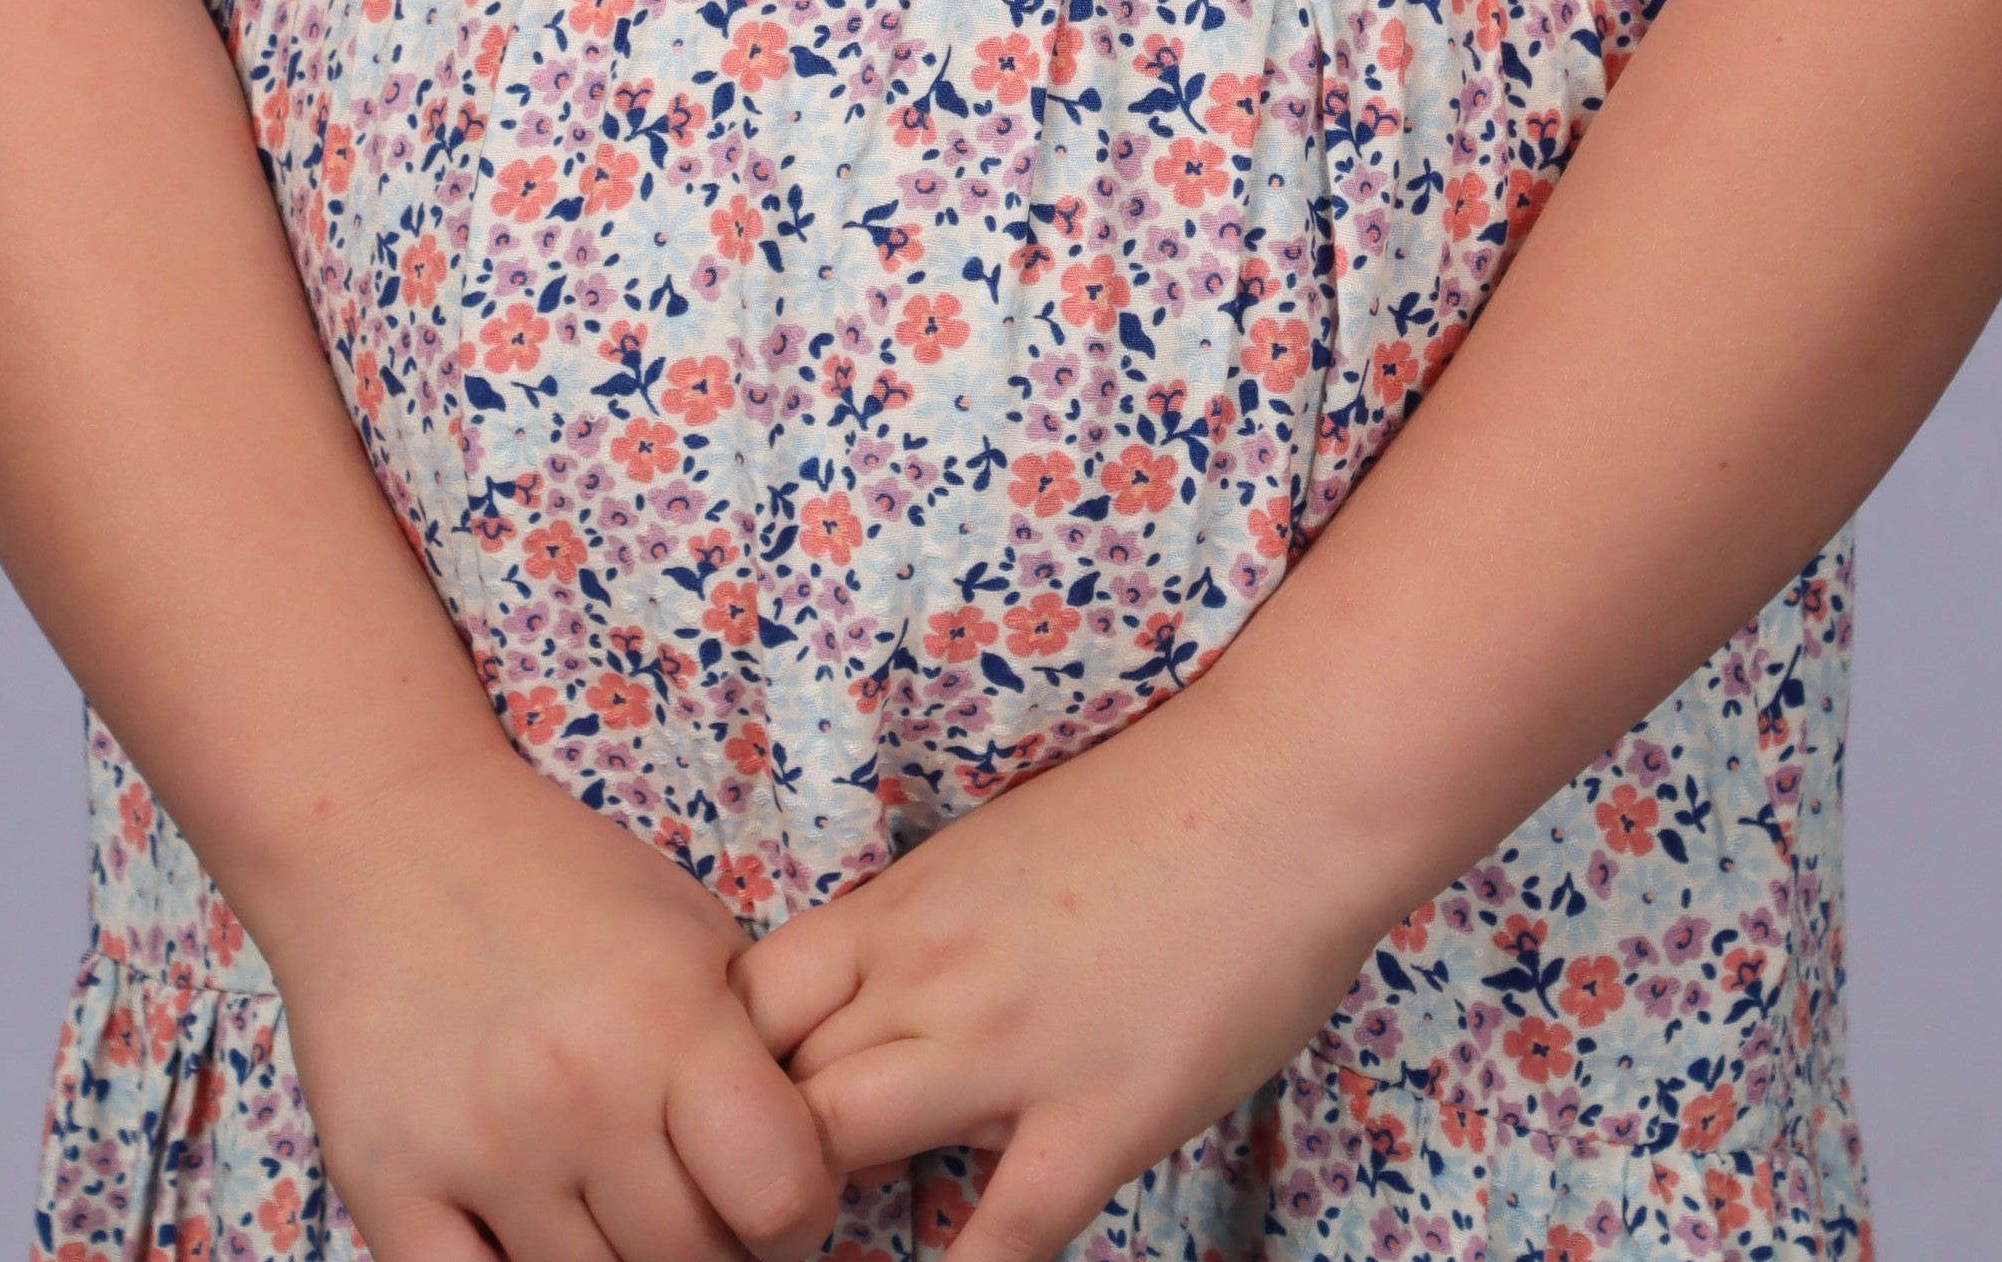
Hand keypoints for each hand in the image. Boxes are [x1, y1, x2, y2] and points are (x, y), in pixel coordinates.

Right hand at [256, 745, 839, 1261]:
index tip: (779, 1201)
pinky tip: (537, 1236)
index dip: (797, 1216)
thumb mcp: (688, 929)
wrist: (390, 829)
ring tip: (618, 1208)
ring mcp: (479, 1146)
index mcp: (667, 1013)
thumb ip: (749, 1049)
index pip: (779, 1194)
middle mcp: (579, 1089)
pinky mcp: (388, 1184)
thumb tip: (805, 1170)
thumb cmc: (556, 877)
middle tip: (699, 1209)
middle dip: (715, 1250)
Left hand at [735, 682, 1383, 1261]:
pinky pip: (1000, 1236)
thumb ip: (926, 941)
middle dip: (753, 1163)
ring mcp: (1008, 1048)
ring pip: (834, 1148)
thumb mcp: (999, 854)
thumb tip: (871, 1024)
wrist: (1285, 787)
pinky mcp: (1100, 1116)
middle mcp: (929, 974)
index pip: (739, 1007)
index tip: (733, 1137)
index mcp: (901, 906)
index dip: (717, 1083)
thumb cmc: (1155, 810)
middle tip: (770, 1223)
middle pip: (768, 1086)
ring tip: (836, 1251)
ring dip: (820, 1214)